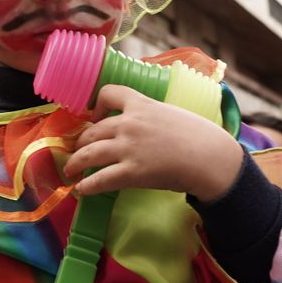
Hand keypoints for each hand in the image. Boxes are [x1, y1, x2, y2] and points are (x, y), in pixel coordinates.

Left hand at [66, 85, 243, 201]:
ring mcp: (128, 147)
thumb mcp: (171, 113)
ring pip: (89, 153)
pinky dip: (87, 185)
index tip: (94, 117)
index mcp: (142, 104)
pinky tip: (81, 190)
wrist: (211, 158)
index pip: (109, 93)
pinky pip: (100, 179)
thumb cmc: (199, 136)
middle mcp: (130, 123)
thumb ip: (151, 115)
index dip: (97, 105)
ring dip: (75, 163)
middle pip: (92, 130)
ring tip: (70, 171)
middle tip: (77, 152)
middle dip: (81, 143)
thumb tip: (142, 124)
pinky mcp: (131, 172)